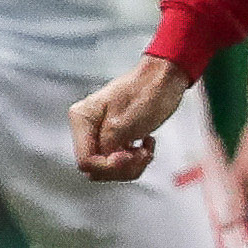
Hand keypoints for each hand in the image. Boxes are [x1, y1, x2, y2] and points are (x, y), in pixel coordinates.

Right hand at [71, 57, 193, 182]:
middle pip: (96, 168)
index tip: (130, 155)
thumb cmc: (147, 93)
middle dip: (122, 167)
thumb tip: (96, 168)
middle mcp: (86, 127)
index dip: (109, 165)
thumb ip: (106, 147)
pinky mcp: (114, 139)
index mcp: (82, 118)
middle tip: (142, 153)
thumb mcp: (124, 124)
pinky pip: (120, 163)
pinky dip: (136, 160)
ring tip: (147, 149)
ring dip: (132, 165)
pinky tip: (147, 144)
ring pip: (109, 169)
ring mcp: (100, 134)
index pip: (86, 160)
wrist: (165, 79)